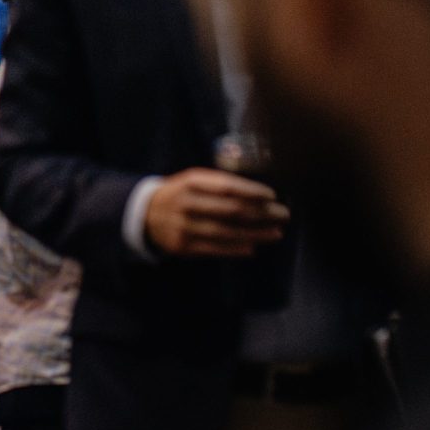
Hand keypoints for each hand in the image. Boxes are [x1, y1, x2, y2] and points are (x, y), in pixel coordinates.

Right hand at [144, 168, 288, 257]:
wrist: (145, 213)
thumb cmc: (181, 194)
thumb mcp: (193, 180)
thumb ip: (220, 185)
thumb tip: (261, 196)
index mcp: (190, 182)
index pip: (226, 186)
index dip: (251, 191)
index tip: (272, 196)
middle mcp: (186, 203)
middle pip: (230, 210)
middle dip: (261, 213)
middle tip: (283, 215)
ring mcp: (183, 226)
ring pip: (226, 232)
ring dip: (255, 234)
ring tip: (276, 233)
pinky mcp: (182, 246)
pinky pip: (214, 249)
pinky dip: (235, 249)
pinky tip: (252, 247)